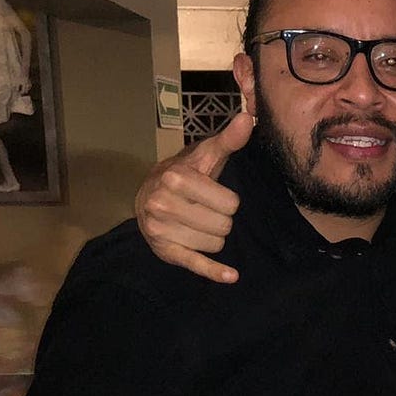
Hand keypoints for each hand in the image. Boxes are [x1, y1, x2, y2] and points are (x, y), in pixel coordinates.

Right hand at [135, 111, 248, 282]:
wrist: (148, 194)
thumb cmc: (185, 174)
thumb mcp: (206, 155)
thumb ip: (228, 140)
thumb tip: (248, 118)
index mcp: (176, 178)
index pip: (230, 204)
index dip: (227, 201)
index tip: (213, 194)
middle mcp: (163, 203)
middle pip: (224, 226)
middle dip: (220, 219)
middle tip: (204, 209)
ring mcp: (161, 229)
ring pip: (216, 244)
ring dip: (213, 236)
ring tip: (196, 221)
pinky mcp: (165, 251)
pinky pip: (196, 264)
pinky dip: (214, 272)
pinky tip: (231, 276)